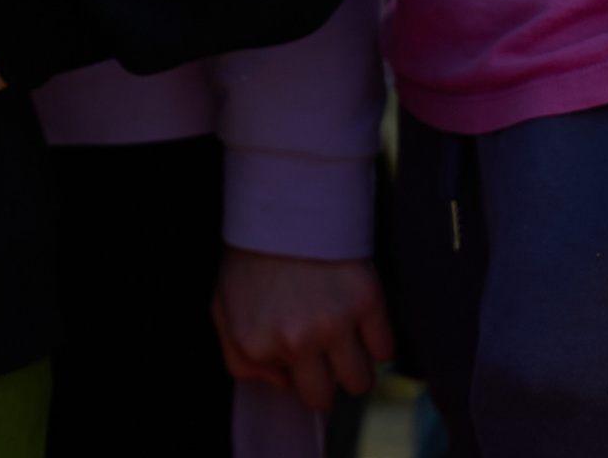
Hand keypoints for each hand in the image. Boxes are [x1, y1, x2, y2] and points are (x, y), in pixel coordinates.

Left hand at [211, 247, 392, 411]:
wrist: (281, 208)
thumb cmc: (251, 259)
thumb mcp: (222, 309)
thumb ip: (238, 359)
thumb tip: (280, 381)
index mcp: (256, 343)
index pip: (294, 391)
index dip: (296, 371)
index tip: (293, 346)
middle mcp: (296, 340)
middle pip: (327, 398)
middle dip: (325, 379)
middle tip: (320, 349)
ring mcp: (334, 323)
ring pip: (361, 381)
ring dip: (353, 364)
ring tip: (340, 335)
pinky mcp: (367, 302)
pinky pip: (386, 350)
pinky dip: (376, 340)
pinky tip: (357, 317)